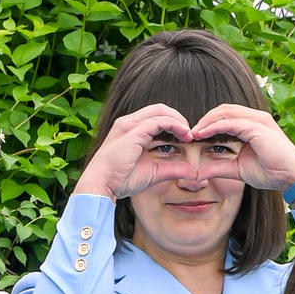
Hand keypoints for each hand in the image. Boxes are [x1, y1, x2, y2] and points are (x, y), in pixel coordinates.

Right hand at [75, 105, 206, 202]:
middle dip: (178, 118)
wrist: (101, 185)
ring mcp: (129, 125)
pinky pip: (159, 121)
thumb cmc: (120, 180)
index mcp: (129, 129)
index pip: (155, 116)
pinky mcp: (133, 132)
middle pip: (159, 109)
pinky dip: (174, 125)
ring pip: (160, 111)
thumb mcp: (153, 173)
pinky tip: (184, 134)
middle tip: (190, 133)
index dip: (173, 123)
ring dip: (178, 120)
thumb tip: (193, 172)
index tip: (186, 137)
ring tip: (189, 134)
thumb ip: (172, 169)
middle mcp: (128, 122)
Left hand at [188, 105, 294, 191]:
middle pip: (224, 110)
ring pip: (225, 113)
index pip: (226, 116)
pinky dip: (214, 127)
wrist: (291, 178)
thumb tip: (199, 172)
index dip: (209, 123)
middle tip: (190, 132)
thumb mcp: (239, 169)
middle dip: (205, 119)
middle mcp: (256, 118)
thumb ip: (220, 167)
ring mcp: (257, 121)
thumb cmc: (271, 172)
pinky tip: (203, 134)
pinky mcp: (257, 128)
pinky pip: (230, 123)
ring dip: (207, 121)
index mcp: (253, 124)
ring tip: (194, 132)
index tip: (194, 135)